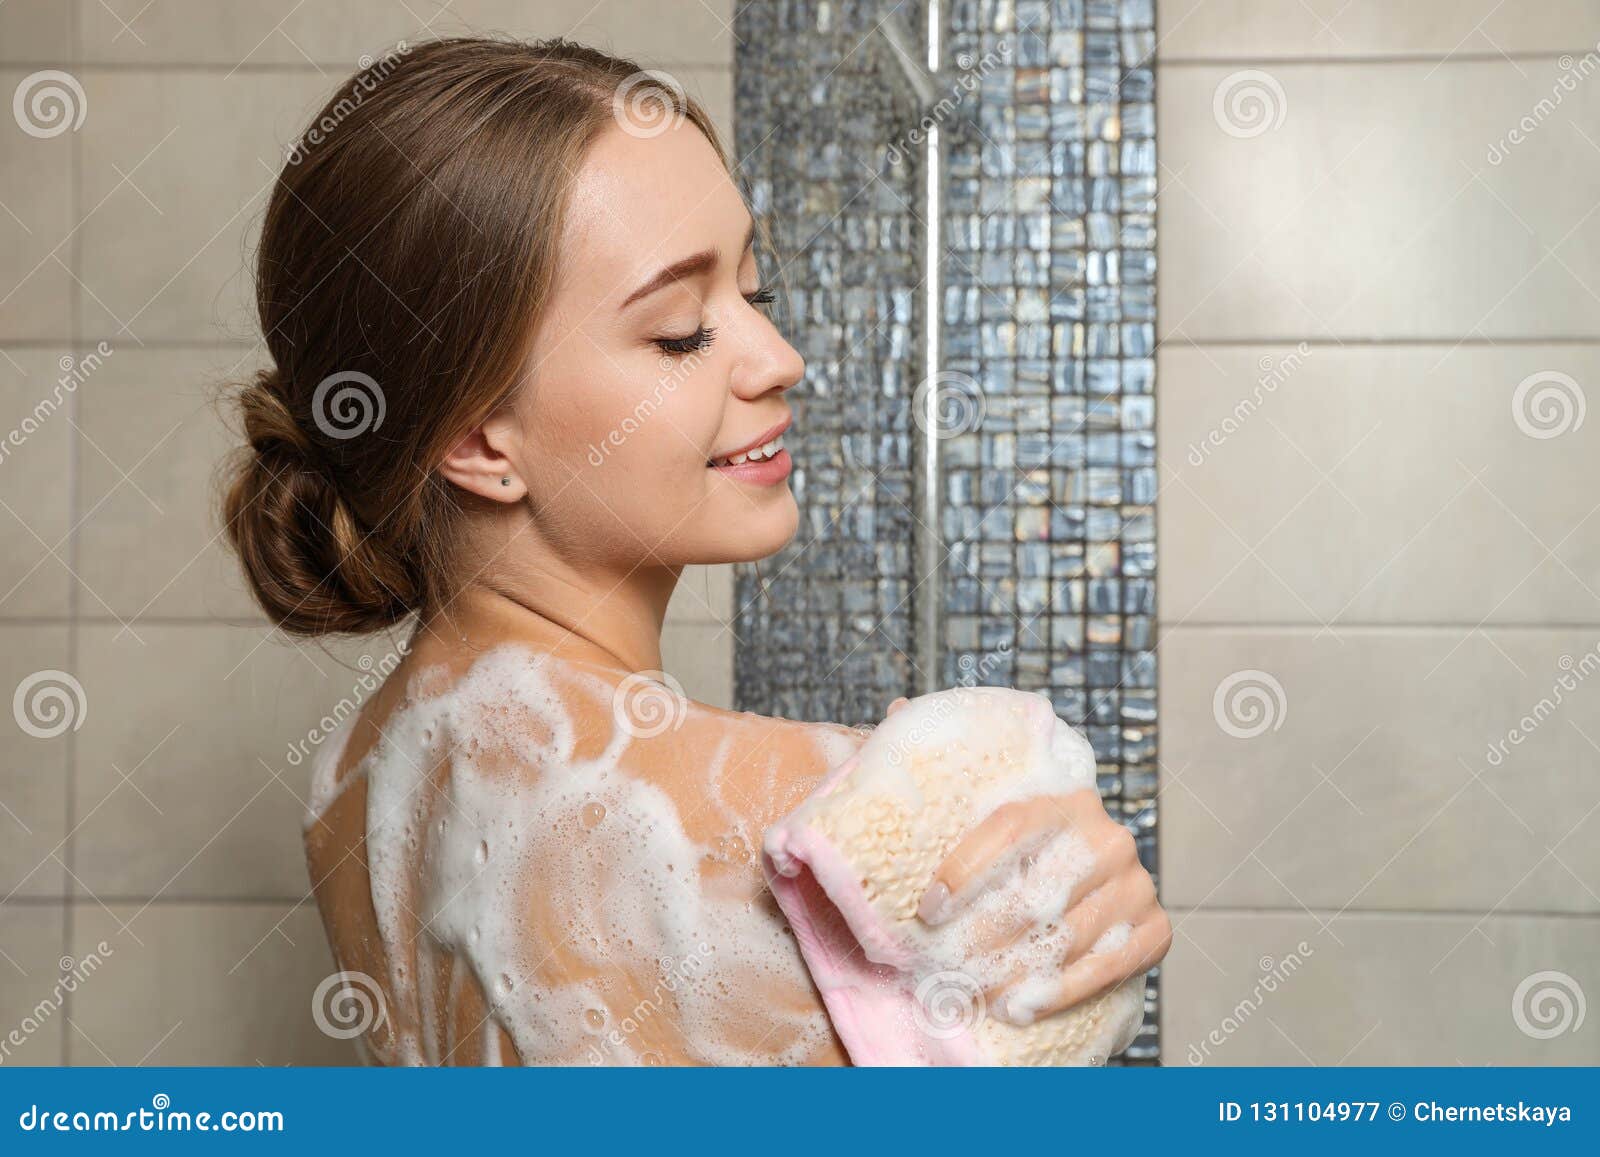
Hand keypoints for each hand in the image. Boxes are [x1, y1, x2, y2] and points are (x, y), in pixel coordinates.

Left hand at [886, 696, 1169, 1026]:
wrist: (1092, 892)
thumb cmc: (1019, 853)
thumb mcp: (985, 803)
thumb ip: (946, 765)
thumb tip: (898, 709)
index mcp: (1062, 797)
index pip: (1011, 828)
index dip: (966, 869)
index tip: (928, 909)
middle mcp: (1107, 835)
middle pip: (1038, 890)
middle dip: (983, 936)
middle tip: (942, 968)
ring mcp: (1136, 883)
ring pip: (1068, 933)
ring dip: (1016, 971)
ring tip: (973, 994)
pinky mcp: (1157, 929)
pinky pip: (1109, 965)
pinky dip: (1062, 991)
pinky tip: (1021, 1007)